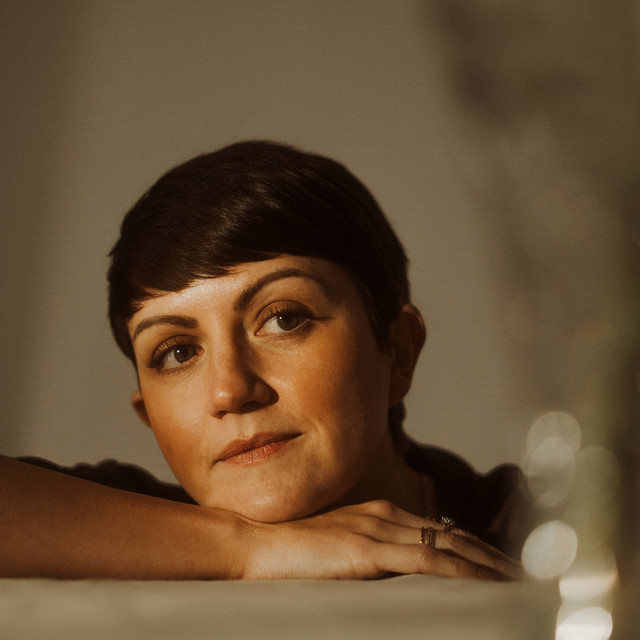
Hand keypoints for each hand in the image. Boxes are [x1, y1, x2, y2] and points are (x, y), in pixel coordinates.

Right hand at [238, 500, 521, 580]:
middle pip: (453, 534)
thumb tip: (398, 570)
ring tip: (516, 580)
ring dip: (486, 563)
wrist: (258, 544)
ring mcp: (378, 530)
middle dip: (491, 554)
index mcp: (381, 514)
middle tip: (523, 573)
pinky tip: (481, 582)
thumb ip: (372, 553)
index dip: (475, 546)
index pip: (441, 529)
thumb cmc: (294, 550)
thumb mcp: (341, 547)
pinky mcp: (367, 550)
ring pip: (448, 544)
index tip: (501, 563)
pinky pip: (426, 560)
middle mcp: (386, 516)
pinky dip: (460, 570)